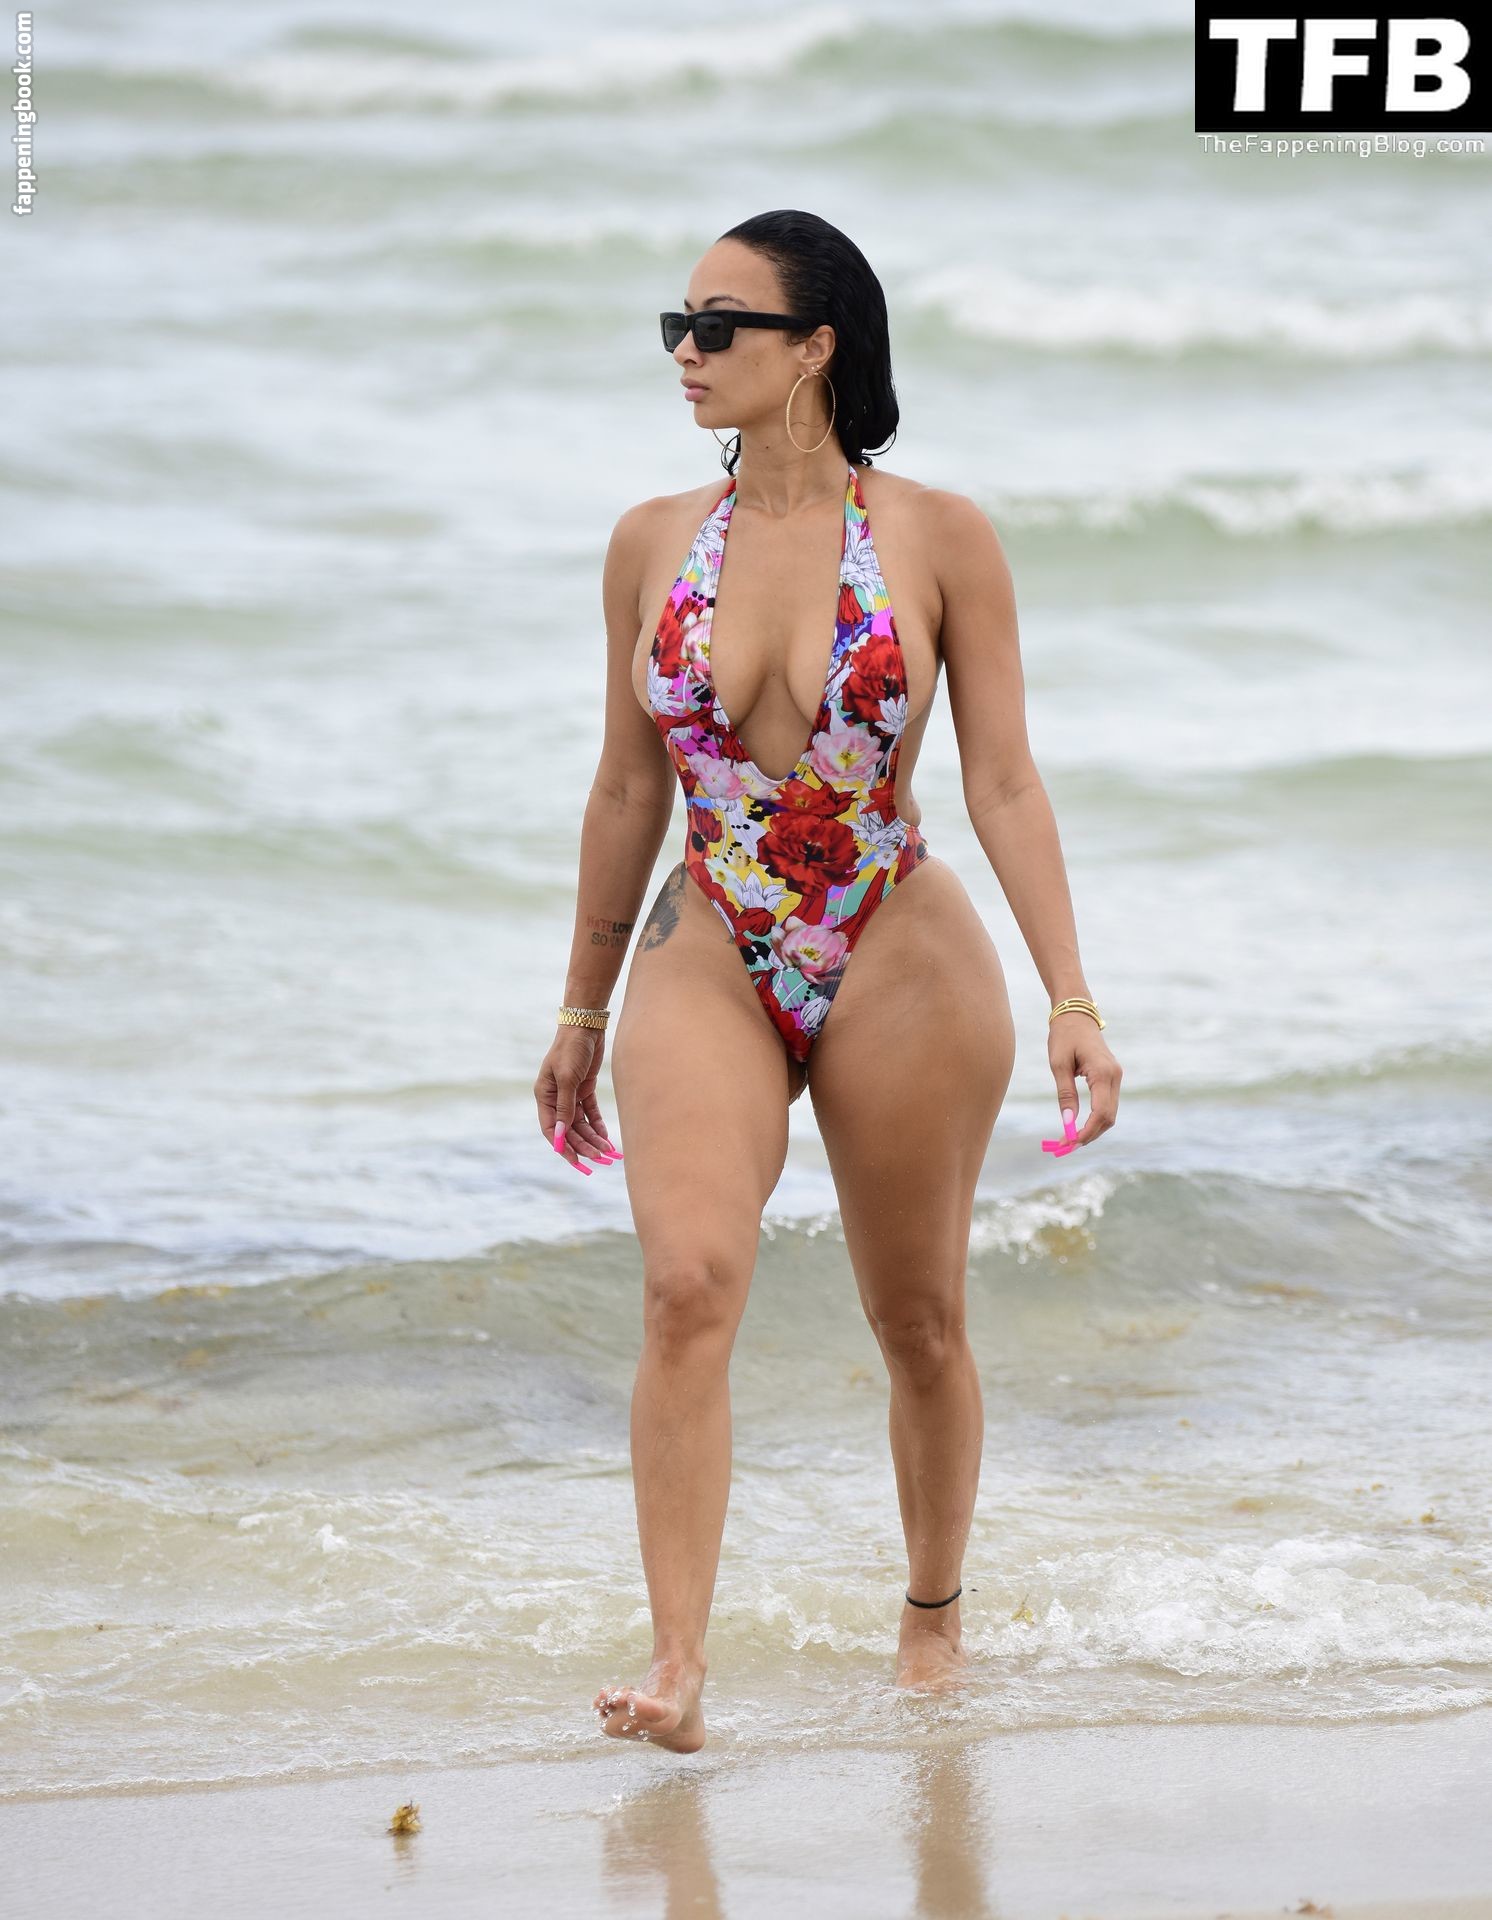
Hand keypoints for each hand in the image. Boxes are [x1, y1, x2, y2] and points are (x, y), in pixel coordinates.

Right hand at [534, 1029, 622, 1175]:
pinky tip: (607, 1138)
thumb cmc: (571, 1049)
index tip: (576, 1161)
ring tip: (608, 1152)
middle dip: (584, 1145)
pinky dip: (598, 1125)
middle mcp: (555, 1097)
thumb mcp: (567, 1078)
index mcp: (544, 1095)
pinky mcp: (585, 1089)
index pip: (550, 1129)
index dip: (562, 1146)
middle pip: (568, 1129)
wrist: (586, 1025)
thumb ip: (565, 1107)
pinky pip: (590, 1113)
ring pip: (581, 1124)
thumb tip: (560, 1134)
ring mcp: (570, 1094)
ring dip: (593, 1138)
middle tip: (600, 1159)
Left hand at [1042, 1012, 1120, 1153]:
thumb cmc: (1064, 1036)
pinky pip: (1107, 1104)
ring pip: (1109, 1113)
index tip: (1069, 1142)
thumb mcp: (1058, 1065)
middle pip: (1108, 1117)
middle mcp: (1115, 1076)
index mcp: (1103, 1073)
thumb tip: (1068, 1122)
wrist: (1076, 1014)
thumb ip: (1065, 1094)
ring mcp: (1116, 1077)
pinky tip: (1078, 1125)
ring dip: (1092, 1129)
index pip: (1101, 1112)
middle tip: (1065, 1146)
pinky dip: (1095, 1118)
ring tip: (1069, 1139)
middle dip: (1089, 1134)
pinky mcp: (1111, 1078)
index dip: (1087, 1131)